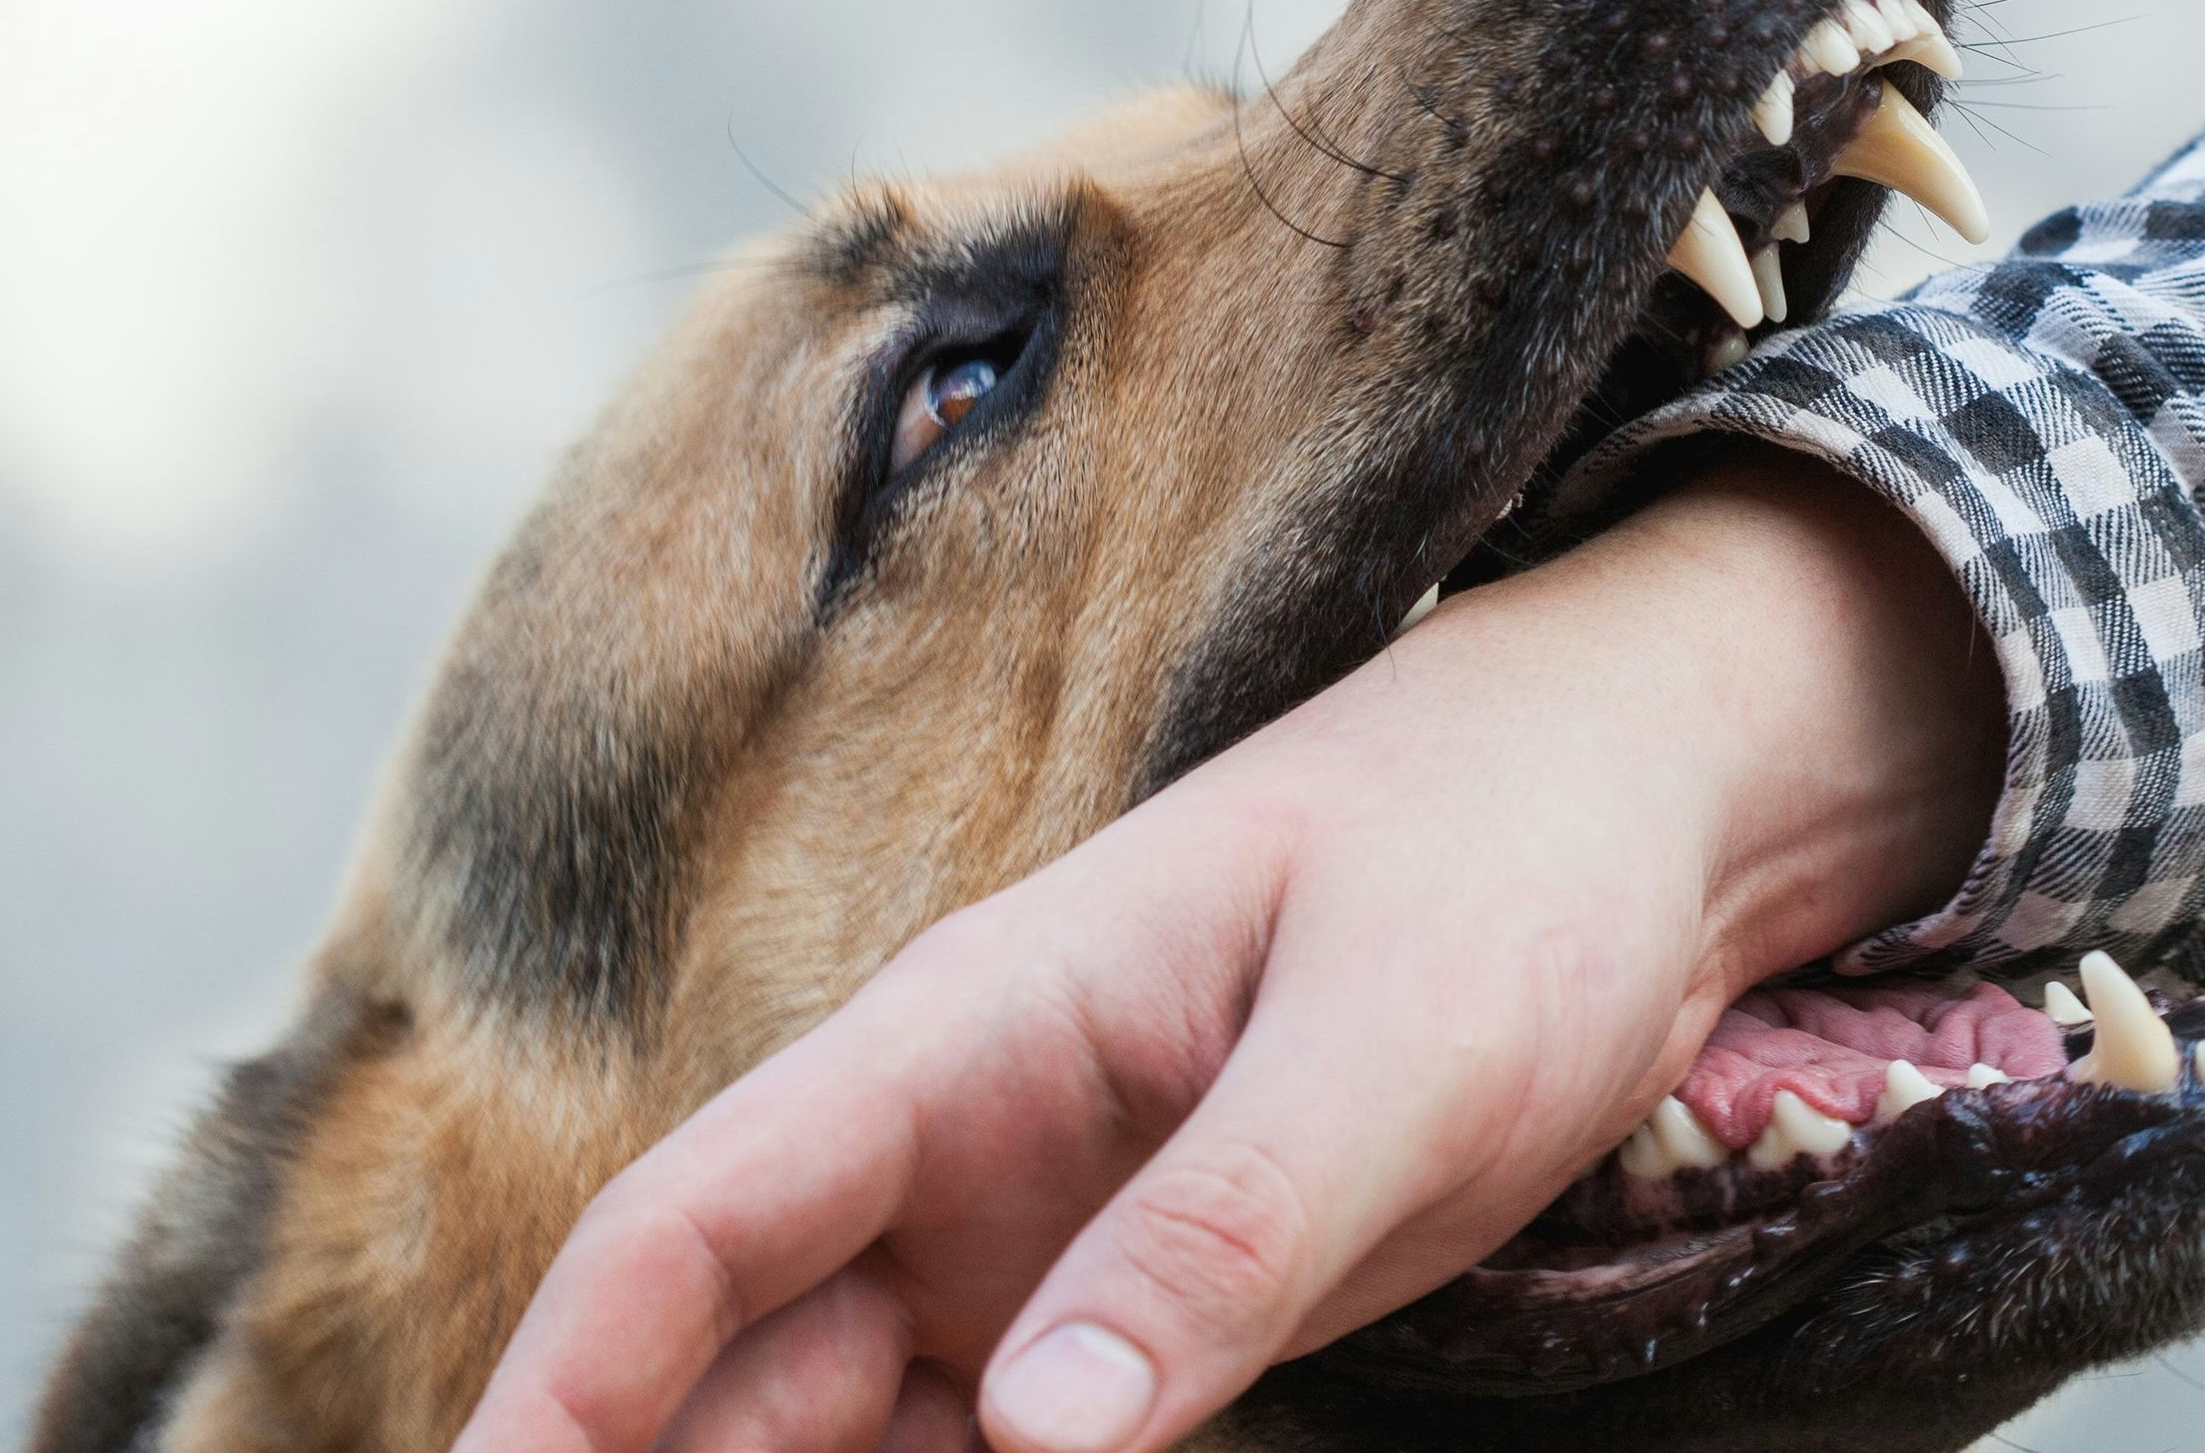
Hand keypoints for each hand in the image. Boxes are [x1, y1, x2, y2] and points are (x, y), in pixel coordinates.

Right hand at [451, 452, 2001, 1452]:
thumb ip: (1219, 1230)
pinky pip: (1000, 1443)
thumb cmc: (1507, 870)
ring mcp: (1043, 1230)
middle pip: (734, 1362)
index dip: (564, 1390)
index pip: (692, 1223)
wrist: (1641, 815)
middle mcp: (963, 1147)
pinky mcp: (1142, 1296)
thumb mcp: (1390, 1049)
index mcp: (969, 1036)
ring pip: (845, 1423)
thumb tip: (1034, 1436)